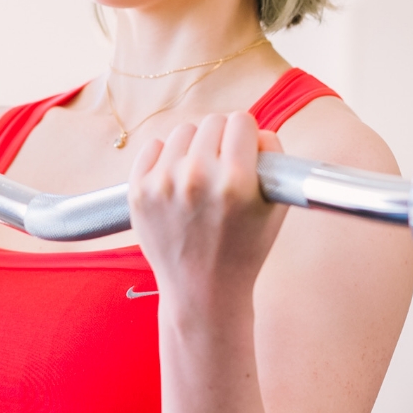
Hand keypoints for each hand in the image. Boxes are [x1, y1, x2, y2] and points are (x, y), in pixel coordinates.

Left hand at [128, 112, 286, 306]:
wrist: (202, 291)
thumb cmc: (243, 250)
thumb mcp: (274, 208)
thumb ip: (274, 159)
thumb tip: (256, 129)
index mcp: (235, 181)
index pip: (241, 121)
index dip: (247, 135)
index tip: (245, 150)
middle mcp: (197, 178)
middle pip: (212, 122)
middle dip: (222, 140)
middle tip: (224, 166)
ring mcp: (162, 184)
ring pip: (183, 132)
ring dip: (194, 147)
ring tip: (200, 176)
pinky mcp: (137, 191)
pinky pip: (153, 146)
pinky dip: (165, 158)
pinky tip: (177, 181)